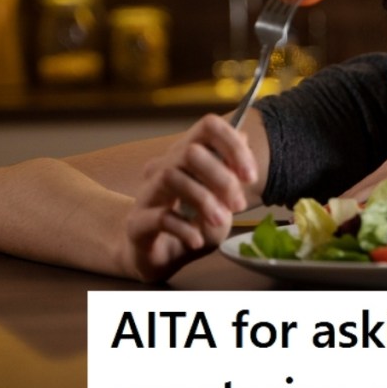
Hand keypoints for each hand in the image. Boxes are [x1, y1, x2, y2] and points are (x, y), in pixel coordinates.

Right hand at [117, 114, 257, 281]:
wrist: (158, 259)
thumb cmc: (193, 228)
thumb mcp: (223, 206)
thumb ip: (233, 176)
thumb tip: (243, 136)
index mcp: (186, 158)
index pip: (207, 128)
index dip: (232, 145)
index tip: (250, 176)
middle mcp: (163, 168)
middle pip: (190, 152)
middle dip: (222, 178)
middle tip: (238, 205)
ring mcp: (147, 194)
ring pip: (171, 177)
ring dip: (204, 200)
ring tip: (219, 221)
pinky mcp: (136, 223)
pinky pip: (160, 217)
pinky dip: (184, 229)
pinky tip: (197, 241)